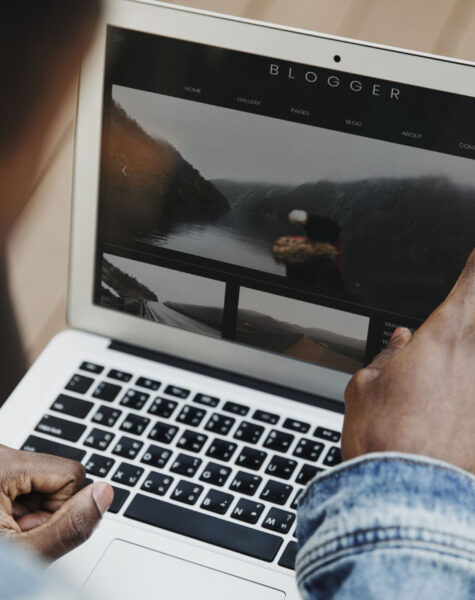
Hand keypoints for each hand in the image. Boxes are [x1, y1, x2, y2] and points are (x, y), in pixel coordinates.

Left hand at [0, 445, 112, 559]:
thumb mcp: (23, 553)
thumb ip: (68, 526)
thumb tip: (104, 494)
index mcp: (5, 464)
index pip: (72, 474)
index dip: (60, 509)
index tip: (27, 529)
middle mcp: (2, 455)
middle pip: (57, 477)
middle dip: (44, 512)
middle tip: (13, 535)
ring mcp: (0, 463)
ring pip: (44, 483)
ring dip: (31, 513)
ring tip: (6, 533)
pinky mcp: (0, 471)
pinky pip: (26, 485)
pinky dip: (18, 510)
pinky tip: (2, 526)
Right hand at [342, 249, 474, 473]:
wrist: (407, 494)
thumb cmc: (385, 437)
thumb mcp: (365, 387)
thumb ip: (386, 359)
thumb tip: (399, 345)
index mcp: (445, 336)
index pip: (474, 280)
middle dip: (467, 316)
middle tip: (440, 343)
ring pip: (474, 362)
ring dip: (461, 364)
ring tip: (436, 379)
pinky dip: (466, 391)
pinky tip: (449, 403)